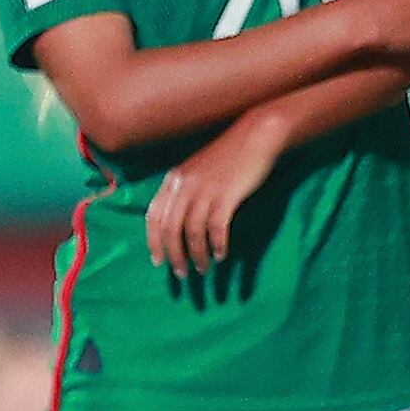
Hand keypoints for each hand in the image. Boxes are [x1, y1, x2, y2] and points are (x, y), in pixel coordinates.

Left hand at [147, 116, 284, 273]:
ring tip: (203, 269)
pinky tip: (222, 255)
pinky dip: (216, 244)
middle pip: (171, 228)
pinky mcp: (226, 194)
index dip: (154, 242)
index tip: (159, 262)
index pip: (153, 216)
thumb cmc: (229, 155)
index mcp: (173, 180)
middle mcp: (184, 185)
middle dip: (174, 255)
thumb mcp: (198, 171)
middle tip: (182, 274)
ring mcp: (205, 189)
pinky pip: (216, 226)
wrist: (256, 136)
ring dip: (196, 254)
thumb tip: (179, 220)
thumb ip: (185, 191)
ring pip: (192, 231)